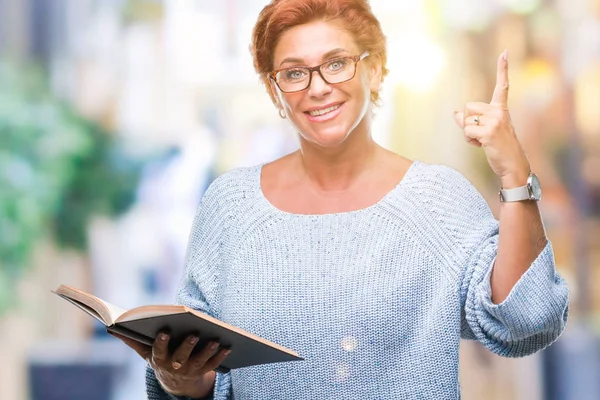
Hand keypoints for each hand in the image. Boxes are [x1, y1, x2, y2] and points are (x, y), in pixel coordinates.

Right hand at [108, 330, 230, 397]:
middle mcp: (174, 366)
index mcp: (158, 359)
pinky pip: (213, 365)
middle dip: (187, 346)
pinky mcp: (203, 372)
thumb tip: (110, 327)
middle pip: (181, 357)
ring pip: (199, 362)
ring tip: (216, 339)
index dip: (161, 342)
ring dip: (208, 351)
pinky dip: (220, 356)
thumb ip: (131, 339)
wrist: (175, 382)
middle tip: (194, 334)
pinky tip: (228, 345)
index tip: (164, 330)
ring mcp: (189, 371)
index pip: (158, 351)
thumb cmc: (159, 357)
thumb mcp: (145, 351)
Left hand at [453, 50, 530, 187]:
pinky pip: (467, 131)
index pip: (502, 86)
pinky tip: (482, 146)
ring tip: (483, 141)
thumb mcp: (484, 132)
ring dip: (468, 133)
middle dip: (468, 121)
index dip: (503, 69)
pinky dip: (469, 140)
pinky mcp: (489, 131)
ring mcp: (495, 121)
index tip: (504, 52)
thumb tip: (455, 113)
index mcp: (501, 109)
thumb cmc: (498, 148)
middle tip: (482, 134)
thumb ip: (470, 121)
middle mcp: (499, 112)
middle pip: (468, 107)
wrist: (512, 165)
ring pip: (466, 120)